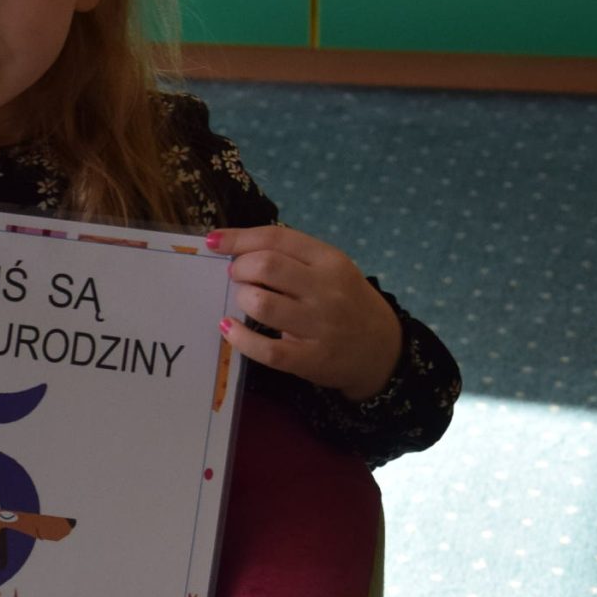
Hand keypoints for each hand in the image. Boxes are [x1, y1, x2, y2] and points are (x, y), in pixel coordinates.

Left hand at [206, 225, 403, 403]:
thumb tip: (236, 248)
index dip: (239, 238)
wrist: (382, 349)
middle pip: (266, 266)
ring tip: (244, 300)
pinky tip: (229, 329)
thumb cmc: (347, 302)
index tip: (214, 242)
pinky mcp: (311, 358)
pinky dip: (240, 338)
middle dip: (240, 268)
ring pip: (262, 304)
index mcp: (330, 260)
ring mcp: (320, 325)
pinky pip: (267, 349)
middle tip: (238, 277)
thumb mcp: (331, 270)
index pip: (277, 238)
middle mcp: (326, 289)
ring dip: (242, 299)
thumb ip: (293, 257)